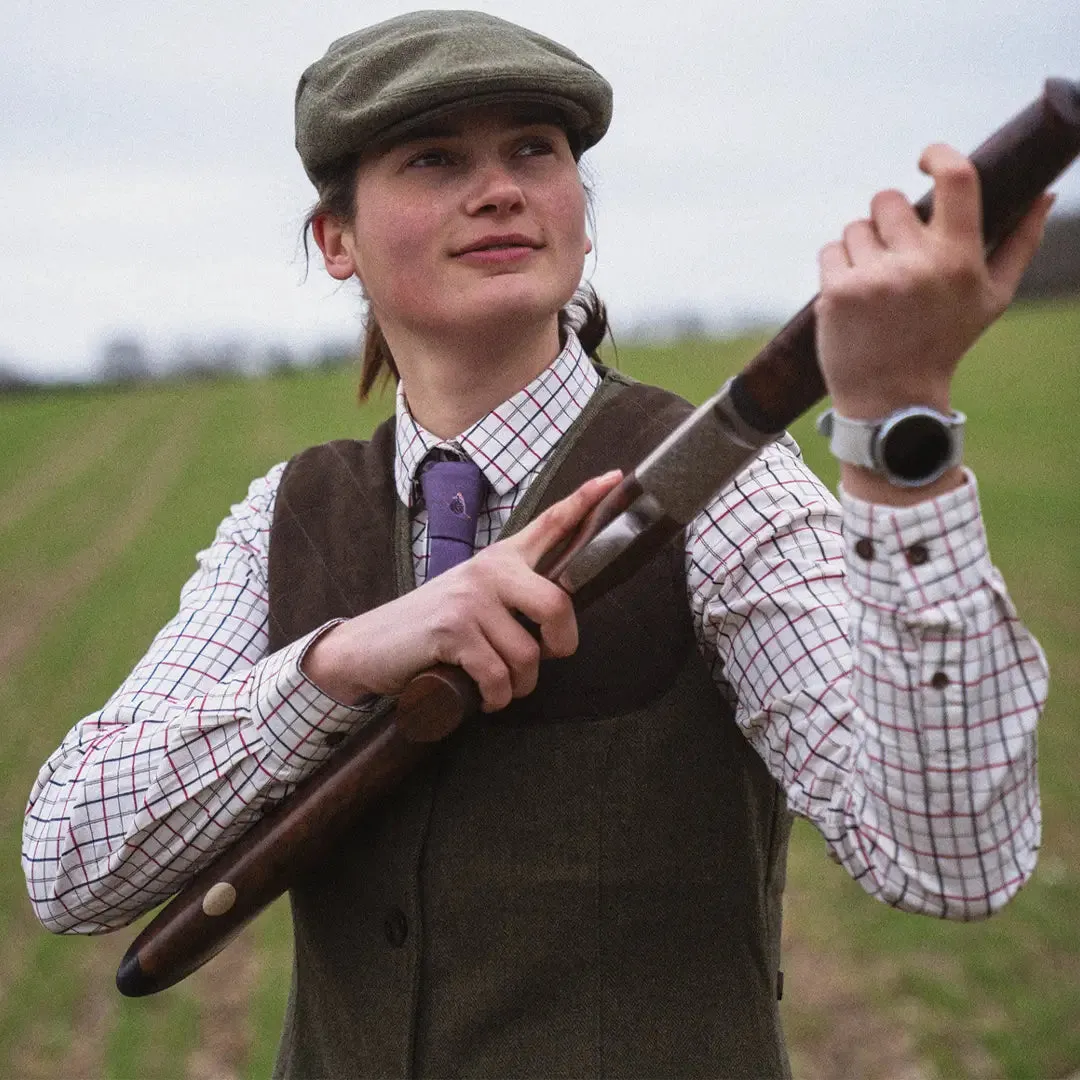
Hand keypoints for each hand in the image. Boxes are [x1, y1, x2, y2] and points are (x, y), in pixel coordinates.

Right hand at [302, 469, 622, 711]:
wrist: (369, 646)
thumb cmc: (431, 628)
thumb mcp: (474, 598)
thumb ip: (513, 596)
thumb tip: (560, 617)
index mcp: (501, 559)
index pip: (550, 522)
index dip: (585, 501)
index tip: (617, 478)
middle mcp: (489, 571)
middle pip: (557, 605)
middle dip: (561, 645)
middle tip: (547, 658)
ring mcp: (470, 599)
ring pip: (528, 655)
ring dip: (518, 685)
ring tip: (497, 684)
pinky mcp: (452, 631)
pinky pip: (498, 677)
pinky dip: (496, 698)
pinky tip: (482, 696)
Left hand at [815, 143, 1053, 420]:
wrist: (892, 399)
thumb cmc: (945, 342)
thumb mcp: (992, 298)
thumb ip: (1021, 243)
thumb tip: (1044, 193)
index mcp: (960, 259)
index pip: (956, 179)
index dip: (938, 155)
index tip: (924, 159)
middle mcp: (918, 265)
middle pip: (887, 199)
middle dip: (887, 219)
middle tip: (893, 253)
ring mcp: (874, 279)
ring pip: (855, 226)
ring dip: (861, 246)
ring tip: (875, 285)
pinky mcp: (837, 293)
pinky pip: (830, 250)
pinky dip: (837, 266)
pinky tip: (852, 296)